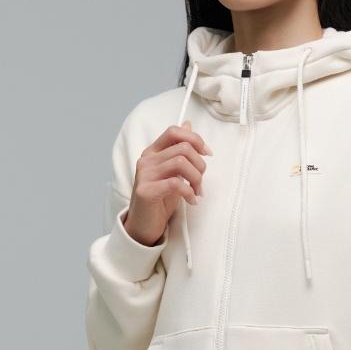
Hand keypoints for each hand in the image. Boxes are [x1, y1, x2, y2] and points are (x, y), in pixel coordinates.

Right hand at [122, 120, 212, 245]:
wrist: (144, 225)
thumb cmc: (160, 199)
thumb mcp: (172, 171)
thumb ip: (178, 149)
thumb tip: (188, 124)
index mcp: (152, 152)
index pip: (174, 131)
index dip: (195, 139)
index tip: (207, 153)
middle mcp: (146, 160)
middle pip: (183, 148)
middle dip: (200, 165)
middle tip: (201, 182)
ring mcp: (144, 175)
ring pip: (181, 162)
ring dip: (196, 178)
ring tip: (197, 191)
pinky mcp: (146, 191)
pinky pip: (176, 183)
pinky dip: (189, 192)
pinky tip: (191, 200)